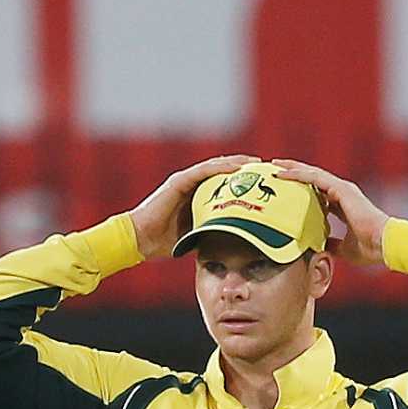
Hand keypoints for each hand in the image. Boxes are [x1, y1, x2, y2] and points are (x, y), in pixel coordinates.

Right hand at [126, 153, 259, 255]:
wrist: (141, 239)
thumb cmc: (167, 242)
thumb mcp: (199, 237)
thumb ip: (215, 234)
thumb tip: (238, 245)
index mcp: (197, 195)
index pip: (225, 183)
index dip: (244, 180)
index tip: (264, 181)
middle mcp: (192, 184)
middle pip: (223, 170)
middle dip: (244, 167)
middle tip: (266, 167)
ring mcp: (185, 181)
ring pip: (216, 166)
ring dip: (236, 163)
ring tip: (256, 163)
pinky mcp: (179, 182)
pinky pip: (204, 171)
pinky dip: (221, 168)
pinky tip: (236, 168)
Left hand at [271, 159, 390, 267]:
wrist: (383, 244)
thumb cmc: (370, 248)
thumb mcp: (344, 248)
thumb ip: (332, 244)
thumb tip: (319, 247)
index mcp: (344, 205)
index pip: (319, 194)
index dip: (302, 191)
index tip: (287, 191)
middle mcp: (343, 193)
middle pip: (313, 179)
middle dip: (294, 174)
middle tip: (276, 170)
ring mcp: (342, 189)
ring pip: (311, 174)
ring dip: (292, 169)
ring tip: (275, 166)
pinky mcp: (340, 189)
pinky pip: (314, 177)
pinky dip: (297, 174)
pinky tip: (283, 173)